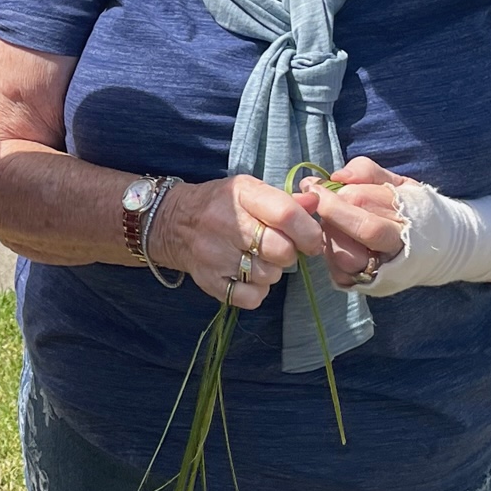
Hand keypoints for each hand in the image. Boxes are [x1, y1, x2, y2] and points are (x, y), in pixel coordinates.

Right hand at [147, 175, 324, 308]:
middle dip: (289, 253)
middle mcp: (226, 223)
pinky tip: (247, 276)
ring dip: (272, 271)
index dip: (309, 232)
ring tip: (258, 259)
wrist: (174, 223)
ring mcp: (215, 255)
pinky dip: (256, 291)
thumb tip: (317, 204)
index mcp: (242, 194)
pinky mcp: (209, 281)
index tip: (312, 240)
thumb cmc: (221, 205)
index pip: (286, 214)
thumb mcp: (250, 192)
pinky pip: (251, 297)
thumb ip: (286, 201)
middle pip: (280, 250)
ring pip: (268, 276)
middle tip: (281, 249)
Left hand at [309, 157, 409, 288]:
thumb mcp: (397, 182)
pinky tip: (335, 242)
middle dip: (330, 215)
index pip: (365, 210)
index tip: (313, 186)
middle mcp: (398, 250)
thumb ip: (367, 171)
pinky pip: (341, 274)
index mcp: (407, 221)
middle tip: (317, 203)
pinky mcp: (370, 287)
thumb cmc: (412, 208)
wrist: (440, 247)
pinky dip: (330, 256)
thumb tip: (337, 176)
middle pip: (355, 235)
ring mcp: (384, 272)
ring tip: (330, 223)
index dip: (333, 198)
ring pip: (346, 258)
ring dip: (329, 237)